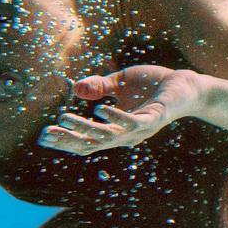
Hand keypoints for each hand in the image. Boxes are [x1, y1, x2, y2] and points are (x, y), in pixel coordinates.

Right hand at [38, 65, 207, 155]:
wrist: (184, 83)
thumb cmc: (152, 85)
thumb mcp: (119, 83)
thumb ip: (99, 87)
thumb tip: (75, 89)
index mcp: (116, 129)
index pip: (87, 141)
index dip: (65, 141)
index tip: (43, 137)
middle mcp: (126, 135)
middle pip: (92, 143)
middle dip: (68, 140)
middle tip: (45, 135)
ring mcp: (139, 128)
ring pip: (108, 135)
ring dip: (85, 128)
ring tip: (64, 119)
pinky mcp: (154, 117)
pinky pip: (133, 121)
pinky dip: (116, 117)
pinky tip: (100, 109)